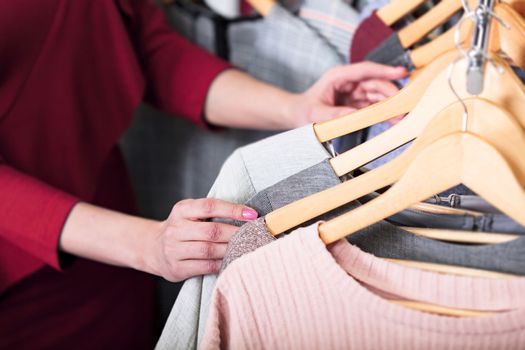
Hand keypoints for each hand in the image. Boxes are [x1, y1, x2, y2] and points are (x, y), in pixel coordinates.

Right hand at [146, 198, 257, 281]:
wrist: (153, 248)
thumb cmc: (182, 228)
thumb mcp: (190, 213)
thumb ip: (212, 211)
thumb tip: (247, 214)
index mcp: (181, 210)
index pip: (209, 206)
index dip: (233, 209)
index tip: (252, 214)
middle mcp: (175, 229)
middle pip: (212, 231)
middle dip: (236, 233)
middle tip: (253, 234)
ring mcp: (173, 250)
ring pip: (209, 250)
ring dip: (231, 249)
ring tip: (246, 247)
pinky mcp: (176, 269)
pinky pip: (205, 267)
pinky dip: (221, 264)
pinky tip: (232, 260)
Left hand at [287, 62, 406, 126]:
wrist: (297, 115)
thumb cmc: (303, 110)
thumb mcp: (315, 113)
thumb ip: (333, 113)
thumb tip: (353, 114)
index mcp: (339, 76)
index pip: (365, 70)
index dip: (384, 71)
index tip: (401, 72)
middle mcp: (349, 82)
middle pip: (375, 83)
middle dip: (391, 92)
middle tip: (406, 103)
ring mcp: (354, 92)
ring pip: (377, 95)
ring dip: (390, 104)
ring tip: (403, 115)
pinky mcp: (356, 104)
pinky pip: (373, 107)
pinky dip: (383, 113)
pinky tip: (394, 119)